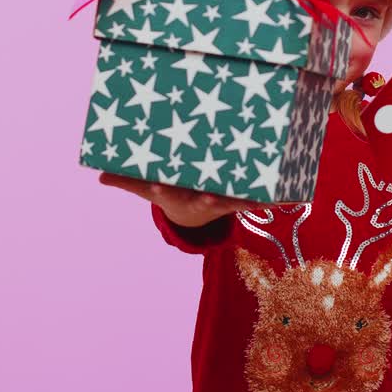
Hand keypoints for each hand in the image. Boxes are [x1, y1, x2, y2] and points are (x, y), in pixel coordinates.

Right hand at [98, 172, 270, 227]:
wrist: (193, 215)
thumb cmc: (170, 191)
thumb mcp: (146, 187)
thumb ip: (126, 181)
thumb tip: (98, 176)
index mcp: (177, 195)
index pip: (167, 193)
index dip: (162, 189)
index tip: (158, 184)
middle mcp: (200, 200)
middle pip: (203, 201)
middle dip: (207, 199)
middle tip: (210, 197)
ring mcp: (221, 202)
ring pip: (234, 203)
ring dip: (245, 203)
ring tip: (260, 201)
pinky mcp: (240, 201)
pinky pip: (258, 200)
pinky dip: (274, 200)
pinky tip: (293, 196)